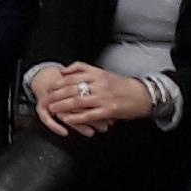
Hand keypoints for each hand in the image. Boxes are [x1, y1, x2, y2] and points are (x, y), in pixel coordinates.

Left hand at [36, 64, 154, 133]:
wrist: (143, 95)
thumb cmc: (122, 85)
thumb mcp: (103, 73)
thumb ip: (84, 70)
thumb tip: (63, 71)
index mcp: (97, 73)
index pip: (72, 76)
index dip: (58, 82)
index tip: (50, 87)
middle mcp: (100, 84)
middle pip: (71, 88)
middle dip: (56, 94)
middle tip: (46, 99)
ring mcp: (104, 97)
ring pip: (77, 100)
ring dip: (62, 105)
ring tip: (52, 109)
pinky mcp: (109, 110)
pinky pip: (89, 114)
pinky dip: (76, 117)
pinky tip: (68, 119)